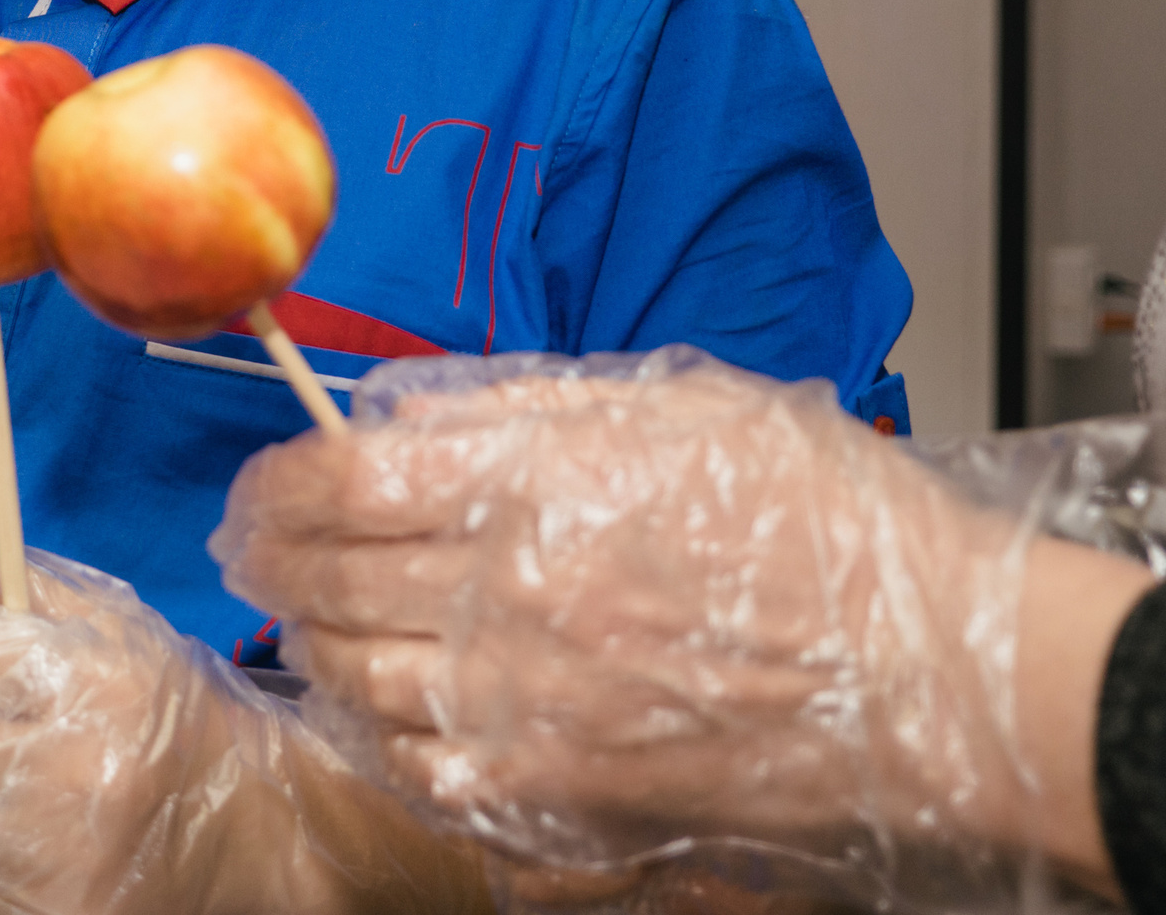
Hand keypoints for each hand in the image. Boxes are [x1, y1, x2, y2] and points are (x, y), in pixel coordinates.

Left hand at [0, 538, 484, 914]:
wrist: (247, 824)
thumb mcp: (104, 618)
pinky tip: (51, 834)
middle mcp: (68, 764)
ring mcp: (48, 844)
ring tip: (56, 787)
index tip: (38, 678)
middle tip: (55, 736)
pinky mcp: (33, 901)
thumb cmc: (167, 705)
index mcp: (91, 678)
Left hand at [211, 358, 1042, 895]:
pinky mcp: (575, 804)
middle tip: (262, 555)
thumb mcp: (676, 407)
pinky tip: (392, 720)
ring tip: (313, 627)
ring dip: (319, 652)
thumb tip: (402, 413)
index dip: (276, 482)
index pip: (337, 483)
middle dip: (275, 566)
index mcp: (527, 490)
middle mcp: (510, 605)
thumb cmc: (831, 524)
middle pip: (328, 587)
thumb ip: (520, 406)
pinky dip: (389, 747)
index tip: (262, 486)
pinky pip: (433, 783)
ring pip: (362, 690)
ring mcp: (536, 717)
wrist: (947, 673)